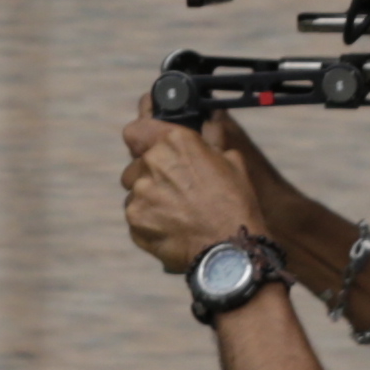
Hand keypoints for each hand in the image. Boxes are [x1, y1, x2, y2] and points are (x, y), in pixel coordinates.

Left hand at [117, 111, 263, 269]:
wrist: (228, 249)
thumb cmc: (235, 204)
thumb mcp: (232, 162)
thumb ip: (212, 139)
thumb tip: (210, 120)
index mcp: (175, 142)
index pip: (137, 130)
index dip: (142, 139)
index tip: (147, 146)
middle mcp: (152, 162)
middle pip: (136, 165)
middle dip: (150, 175)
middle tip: (176, 191)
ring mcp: (140, 193)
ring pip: (135, 191)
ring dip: (149, 198)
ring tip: (177, 213)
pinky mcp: (135, 219)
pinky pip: (136, 216)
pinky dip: (149, 221)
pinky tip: (172, 227)